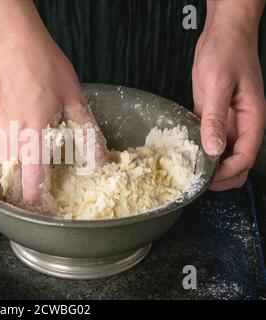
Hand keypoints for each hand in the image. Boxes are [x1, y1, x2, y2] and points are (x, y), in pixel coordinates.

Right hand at [0, 32, 107, 208]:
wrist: (12, 43)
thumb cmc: (41, 65)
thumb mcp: (73, 99)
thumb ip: (87, 133)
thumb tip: (100, 160)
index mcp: (33, 137)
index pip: (31, 185)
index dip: (39, 205)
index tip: (49, 212)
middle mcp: (13, 139)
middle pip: (14, 182)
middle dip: (27, 194)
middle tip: (46, 196)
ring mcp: (1, 130)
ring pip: (7, 167)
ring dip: (20, 177)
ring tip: (37, 175)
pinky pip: (3, 149)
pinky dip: (15, 158)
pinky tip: (28, 147)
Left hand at [192, 18, 265, 190]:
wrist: (222, 34)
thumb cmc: (228, 51)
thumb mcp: (218, 84)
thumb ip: (216, 117)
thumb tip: (214, 148)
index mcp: (252, 118)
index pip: (245, 157)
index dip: (228, 172)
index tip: (207, 179)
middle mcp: (241, 124)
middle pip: (237, 162)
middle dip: (221, 177)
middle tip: (197, 180)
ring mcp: (227, 121)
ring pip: (222, 154)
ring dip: (209, 165)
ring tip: (188, 169)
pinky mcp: (212, 115)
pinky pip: (208, 140)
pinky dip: (200, 149)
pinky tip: (185, 152)